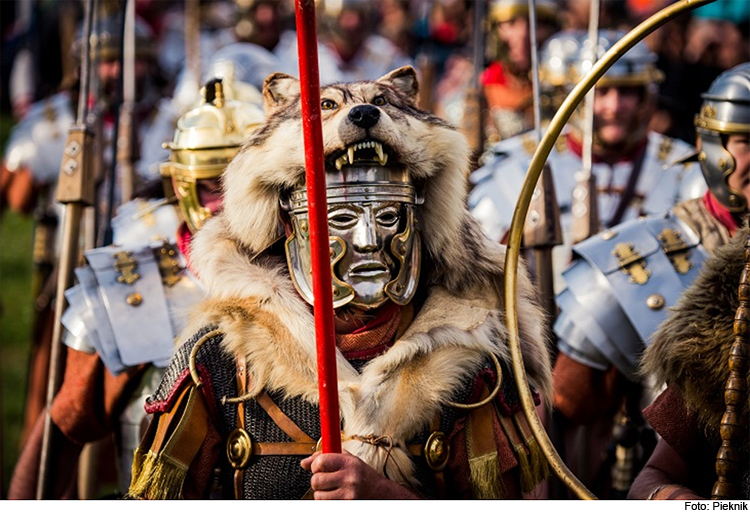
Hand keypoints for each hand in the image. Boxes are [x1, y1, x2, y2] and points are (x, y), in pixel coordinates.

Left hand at [300, 451, 418, 499]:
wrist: (380, 493)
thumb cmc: (362, 475)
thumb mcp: (348, 460)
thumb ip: (326, 457)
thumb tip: (304, 463)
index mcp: (349, 463)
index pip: (321, 462)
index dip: (315, 465)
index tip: (319, 467)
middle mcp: (350, 478)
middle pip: (316, 480)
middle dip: (317, 481)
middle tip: (325, 480)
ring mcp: (348, 495)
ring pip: (318, 496)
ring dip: (322, 493)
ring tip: (332, 490)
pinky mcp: (347, 506)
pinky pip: (325, 505)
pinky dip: (326, 502)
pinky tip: (335, 497)